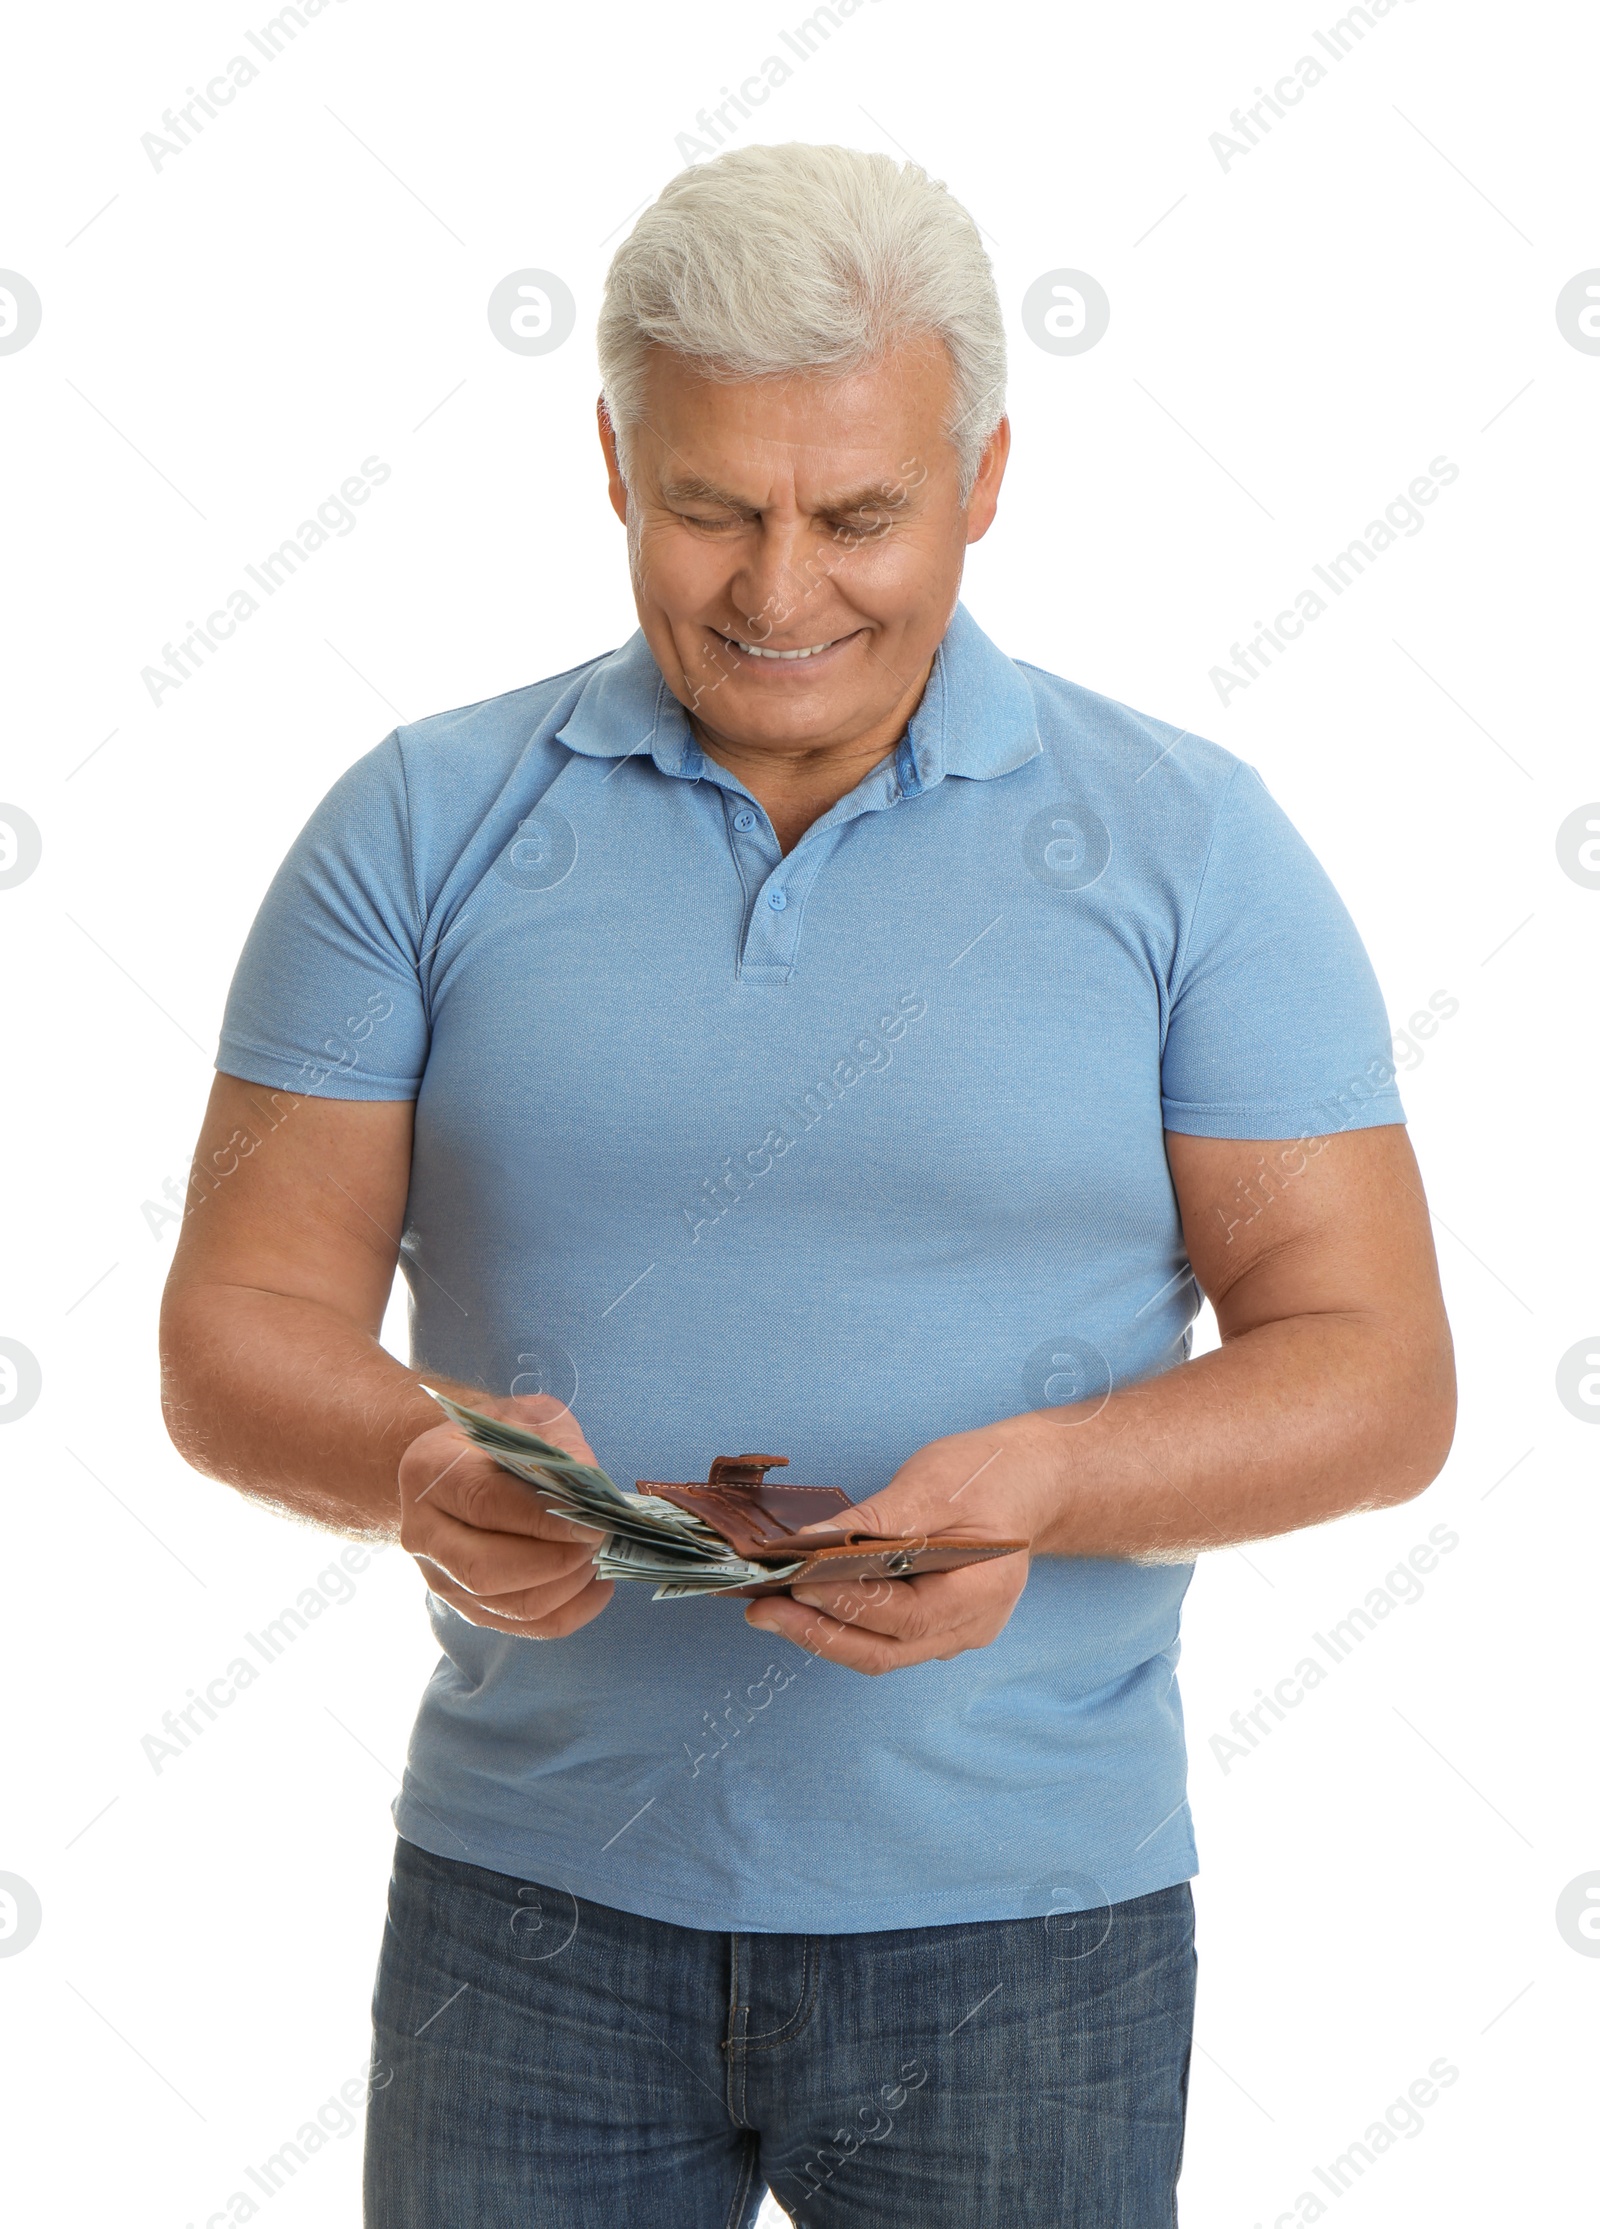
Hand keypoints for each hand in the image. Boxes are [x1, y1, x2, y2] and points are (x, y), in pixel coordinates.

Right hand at [398, 1391, 613, 1638]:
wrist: (454, 1465)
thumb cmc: (495, 1436)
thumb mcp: (525, 1417)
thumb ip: (558, 1444)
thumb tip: (592, 1487)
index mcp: (429, 1472)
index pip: (484, 1503)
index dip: (541, 1519)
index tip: (591, 1523)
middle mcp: (423, 1532)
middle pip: (485, 1569)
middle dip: (554, 1561)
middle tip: (599, 1540)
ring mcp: (440, 1577)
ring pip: (506, 1604)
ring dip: (565, 1587)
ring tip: (599, 1557)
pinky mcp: (466, 1606)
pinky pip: (523, 1626)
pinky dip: (569, 1611)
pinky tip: (596, 1584)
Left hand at [744, 1414, 1061, 1673]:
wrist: (1029, 1482)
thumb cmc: (988, 1477)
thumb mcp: (933, 1484)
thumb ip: (878, 1518)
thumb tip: (814, 1540)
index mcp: (983, 1592)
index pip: (904, 1615)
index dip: (847, 1604)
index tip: (795, 1584)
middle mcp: (970, 1627)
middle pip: (884, 1650)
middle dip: (817, 1634)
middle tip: (762, 1611)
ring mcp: (953, 1634)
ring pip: (879, 1652)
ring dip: (822, 1634)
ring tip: (770, 1609)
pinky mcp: (933, 1627)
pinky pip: (882, 1638)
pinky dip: (841, 1624)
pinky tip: (805, 1603)